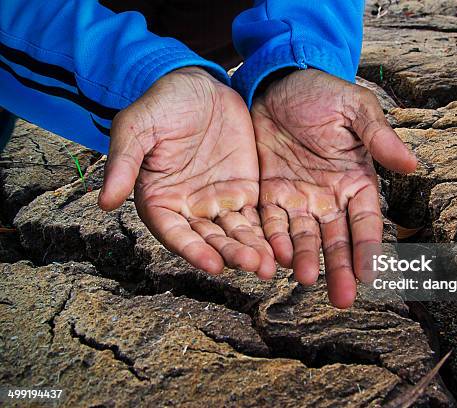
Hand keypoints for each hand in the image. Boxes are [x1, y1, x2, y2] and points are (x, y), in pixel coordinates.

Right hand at [98, 67, 274, 278]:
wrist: (198, 84)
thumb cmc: (162, 105)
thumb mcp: (136, 128)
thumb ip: (123, 164)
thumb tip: (104, 204)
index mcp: (159, 200)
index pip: (175, 234)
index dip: (193, 251)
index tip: (213, 265)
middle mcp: (189, 208)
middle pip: (210, 240)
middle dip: (231, 254)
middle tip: (253, 266)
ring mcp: (218, 201)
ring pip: (235, 233)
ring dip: (252, 250)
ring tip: (269, 265)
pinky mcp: (244, 191)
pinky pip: (256, 217)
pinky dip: (267, 232)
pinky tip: (281, 245)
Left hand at [252, 69, 416, 307]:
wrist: (279, 83)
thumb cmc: (324, 94)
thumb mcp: (356, 109)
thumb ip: (379, 138)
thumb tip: (413, 165)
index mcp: (357, 182)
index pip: (366, 222)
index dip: (369, 248)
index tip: (372, 274)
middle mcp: (330, 198)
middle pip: (337, 240)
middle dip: (340, 269)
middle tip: (342, 298)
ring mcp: (299, 199)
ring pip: (305, 238)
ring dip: (306, 260)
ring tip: (306, 279)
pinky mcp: (270, 194)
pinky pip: (272, 223)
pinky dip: (275, 241)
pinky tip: (277, 258)